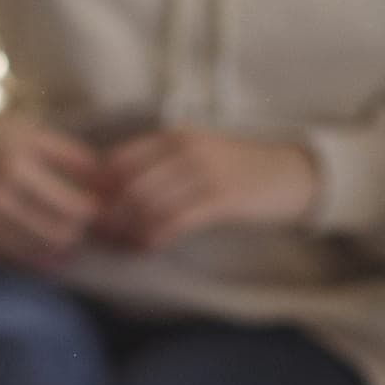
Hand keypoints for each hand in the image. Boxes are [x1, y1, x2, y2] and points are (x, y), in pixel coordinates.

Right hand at [0, 99, 104, 270]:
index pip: (76, 199)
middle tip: (92, 224)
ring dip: (65, 245)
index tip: (109, 208)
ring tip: (72, 234)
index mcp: (20, 156)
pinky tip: (50, 250)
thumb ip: (73, 159)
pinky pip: (18, 255)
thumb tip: (114, 186)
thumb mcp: (33, 134)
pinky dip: (40, 257)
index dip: (100, 210)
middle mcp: (0, 186)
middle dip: (85, 229)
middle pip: (65, 226)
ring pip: (44, 245)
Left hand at [92, 127, 318, 250]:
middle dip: (111, 215)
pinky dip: (156, 237)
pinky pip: (176, 221)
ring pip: (149, 205)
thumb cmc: (237, 170)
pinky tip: (149, 247)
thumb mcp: (197, 154)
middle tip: (103, 237)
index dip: (100, 190)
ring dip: (130, 231)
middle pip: (129, 186)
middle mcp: (186, 149)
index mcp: (175, 136)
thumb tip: (112, 189)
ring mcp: (205, 172)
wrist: (290, 175)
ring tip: (125, 245)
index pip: (119, 160)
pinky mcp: (222, 198)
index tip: (94, 212)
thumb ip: (160, 166)